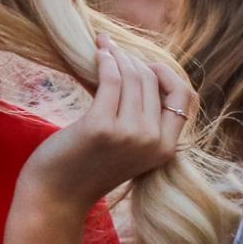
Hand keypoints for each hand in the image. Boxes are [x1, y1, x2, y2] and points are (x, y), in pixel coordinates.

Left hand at [17, 37, 191, 214]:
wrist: (58, 196)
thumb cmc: (89, 167)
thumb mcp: (130, 148)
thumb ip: (144, 121)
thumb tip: (144, 70)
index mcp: (166, 149)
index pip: (185, 96)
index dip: (168, 74)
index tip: (146, 65)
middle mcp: (152, 142)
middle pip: (153, 81)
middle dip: (133, 59)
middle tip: (114, 50)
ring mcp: (129, 135)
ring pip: (133, 76)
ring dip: (118, 55)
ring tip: (104, 47)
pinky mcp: (102, 127)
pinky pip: (111, 79)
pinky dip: (106, 60)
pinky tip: (97, 53)